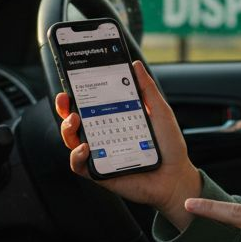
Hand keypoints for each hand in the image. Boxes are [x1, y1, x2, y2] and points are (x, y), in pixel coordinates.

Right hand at [55, 60, 202, 229]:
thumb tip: (135, 66)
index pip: (89, 105)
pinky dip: (77, 156)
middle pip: (74, 122)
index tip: (71, 82)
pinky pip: (79, 165)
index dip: (76, 95)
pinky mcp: (99, 173)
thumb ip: (147, 89)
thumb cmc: (169, 146)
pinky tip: (86, 148)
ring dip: (67, 129)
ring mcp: (100, 154)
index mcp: (114, 120)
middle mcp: (103, 136)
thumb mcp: (159, 112)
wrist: (176, 175)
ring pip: (72, 141)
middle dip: (64, 109)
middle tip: (66, 100)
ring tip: (75, 120)